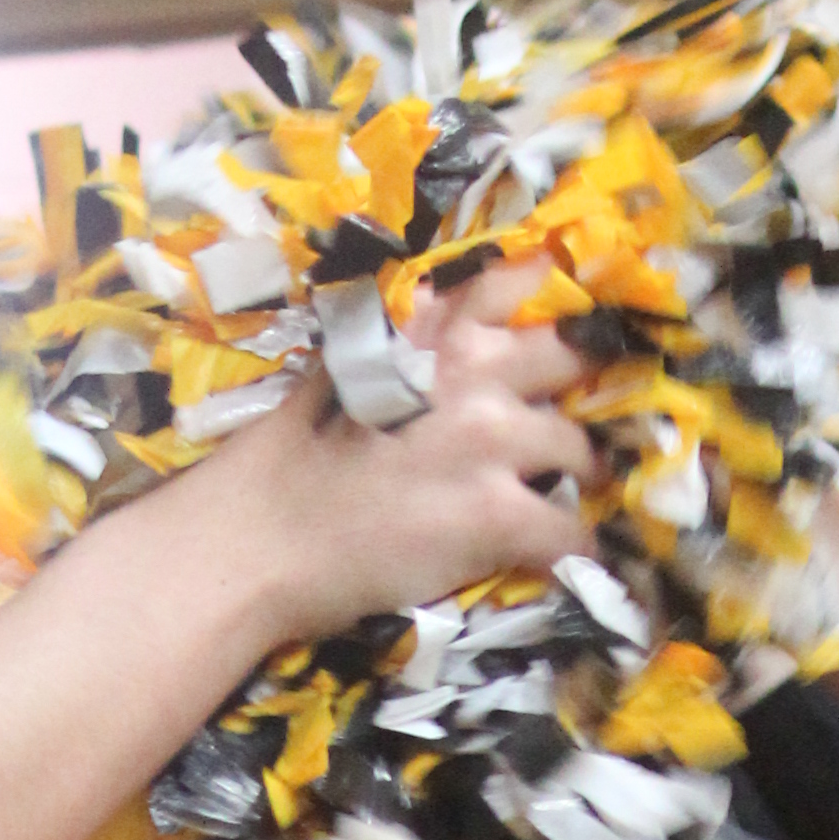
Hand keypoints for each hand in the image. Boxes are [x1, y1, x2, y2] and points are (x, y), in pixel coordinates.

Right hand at [211, 272, 593, 642]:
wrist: (256, 540)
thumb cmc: (281, 464)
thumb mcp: (338, 370)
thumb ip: (398, 339)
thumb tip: (434, 307)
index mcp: (428, 333)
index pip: (509, 283)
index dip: (548, 296)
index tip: (568, 319)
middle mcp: (471, 372)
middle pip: (568, 357)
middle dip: (581, 386)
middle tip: (580, 419)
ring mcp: (491, 441)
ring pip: (579, 448)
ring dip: (578, 474)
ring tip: (566, 495)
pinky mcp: (498, 514)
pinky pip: (569, 531)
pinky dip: (573, 546)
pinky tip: (564, 556)